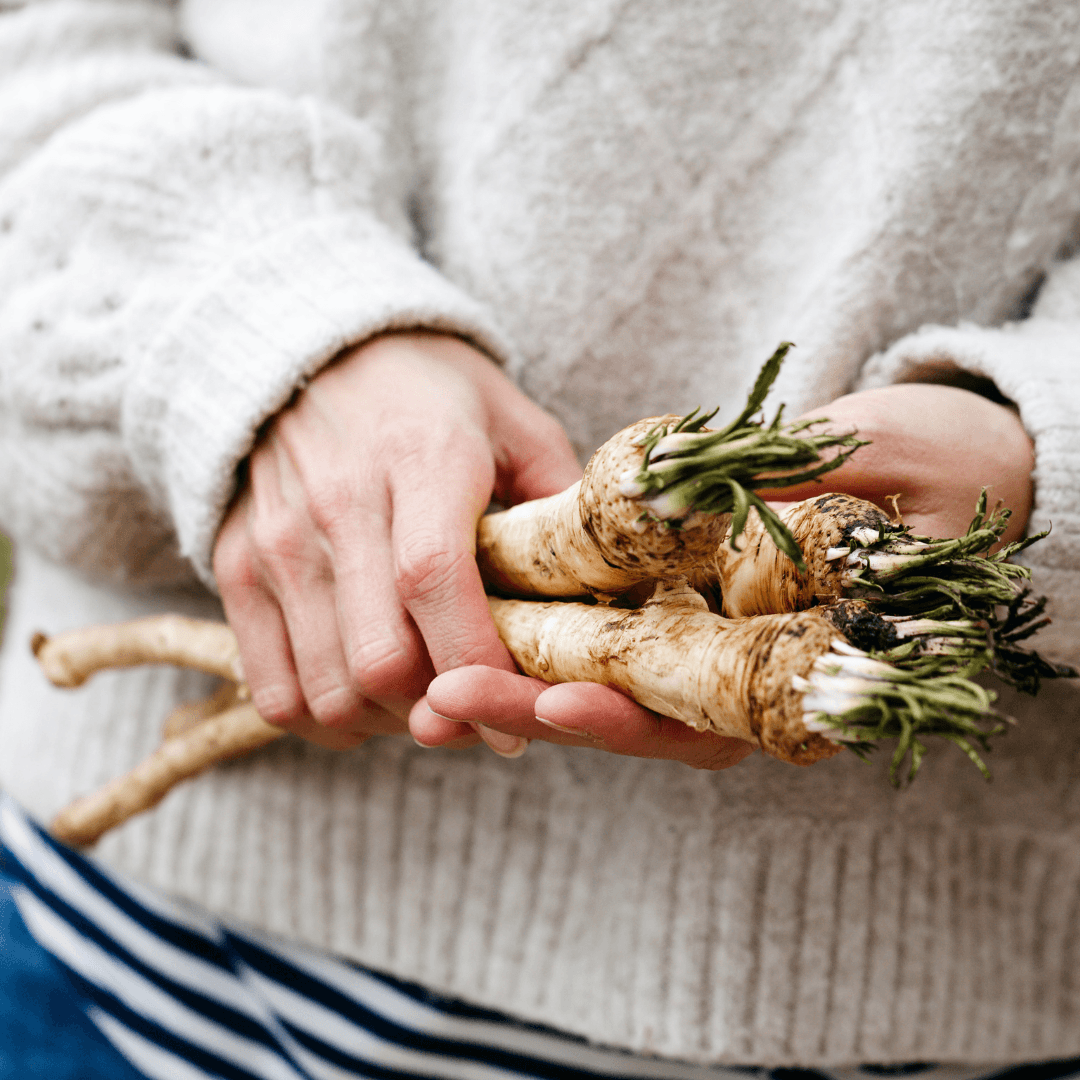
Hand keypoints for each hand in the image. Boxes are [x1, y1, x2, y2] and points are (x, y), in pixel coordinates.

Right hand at [212, 331, 580, 749]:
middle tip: (475, 709)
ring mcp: (277, 541)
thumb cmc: (431, 391)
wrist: (314, 350)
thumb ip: (559, 501)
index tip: (516, 715)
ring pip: (327, 688)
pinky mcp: (236, 567)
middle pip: (380, 659)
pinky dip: (324, 718)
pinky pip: (274, 688)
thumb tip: (607, 589)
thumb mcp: (513, 420)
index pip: (436, 581)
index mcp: (421, 459)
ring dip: (387, 721)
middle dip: (440, 708)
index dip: (480, 664)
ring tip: (424, 703)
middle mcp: (338, 504)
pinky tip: (365, 698)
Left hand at [414, 382, 1033, 767]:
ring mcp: (708, 647)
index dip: (634, 721)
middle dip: (539, 711)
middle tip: (450, 698)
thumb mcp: (890, 471)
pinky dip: (536, 635)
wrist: (946, 467)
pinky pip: (599, 636)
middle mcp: (748, 675)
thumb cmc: (941, 469)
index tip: (562, 702)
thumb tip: (710, 512)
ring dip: (515, 685)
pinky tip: (467, 623)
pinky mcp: (673, 610)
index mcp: (805, 667)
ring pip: (603, 686)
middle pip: (634, 717)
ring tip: (431, 679)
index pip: (706, 720)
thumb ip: (813, 500)